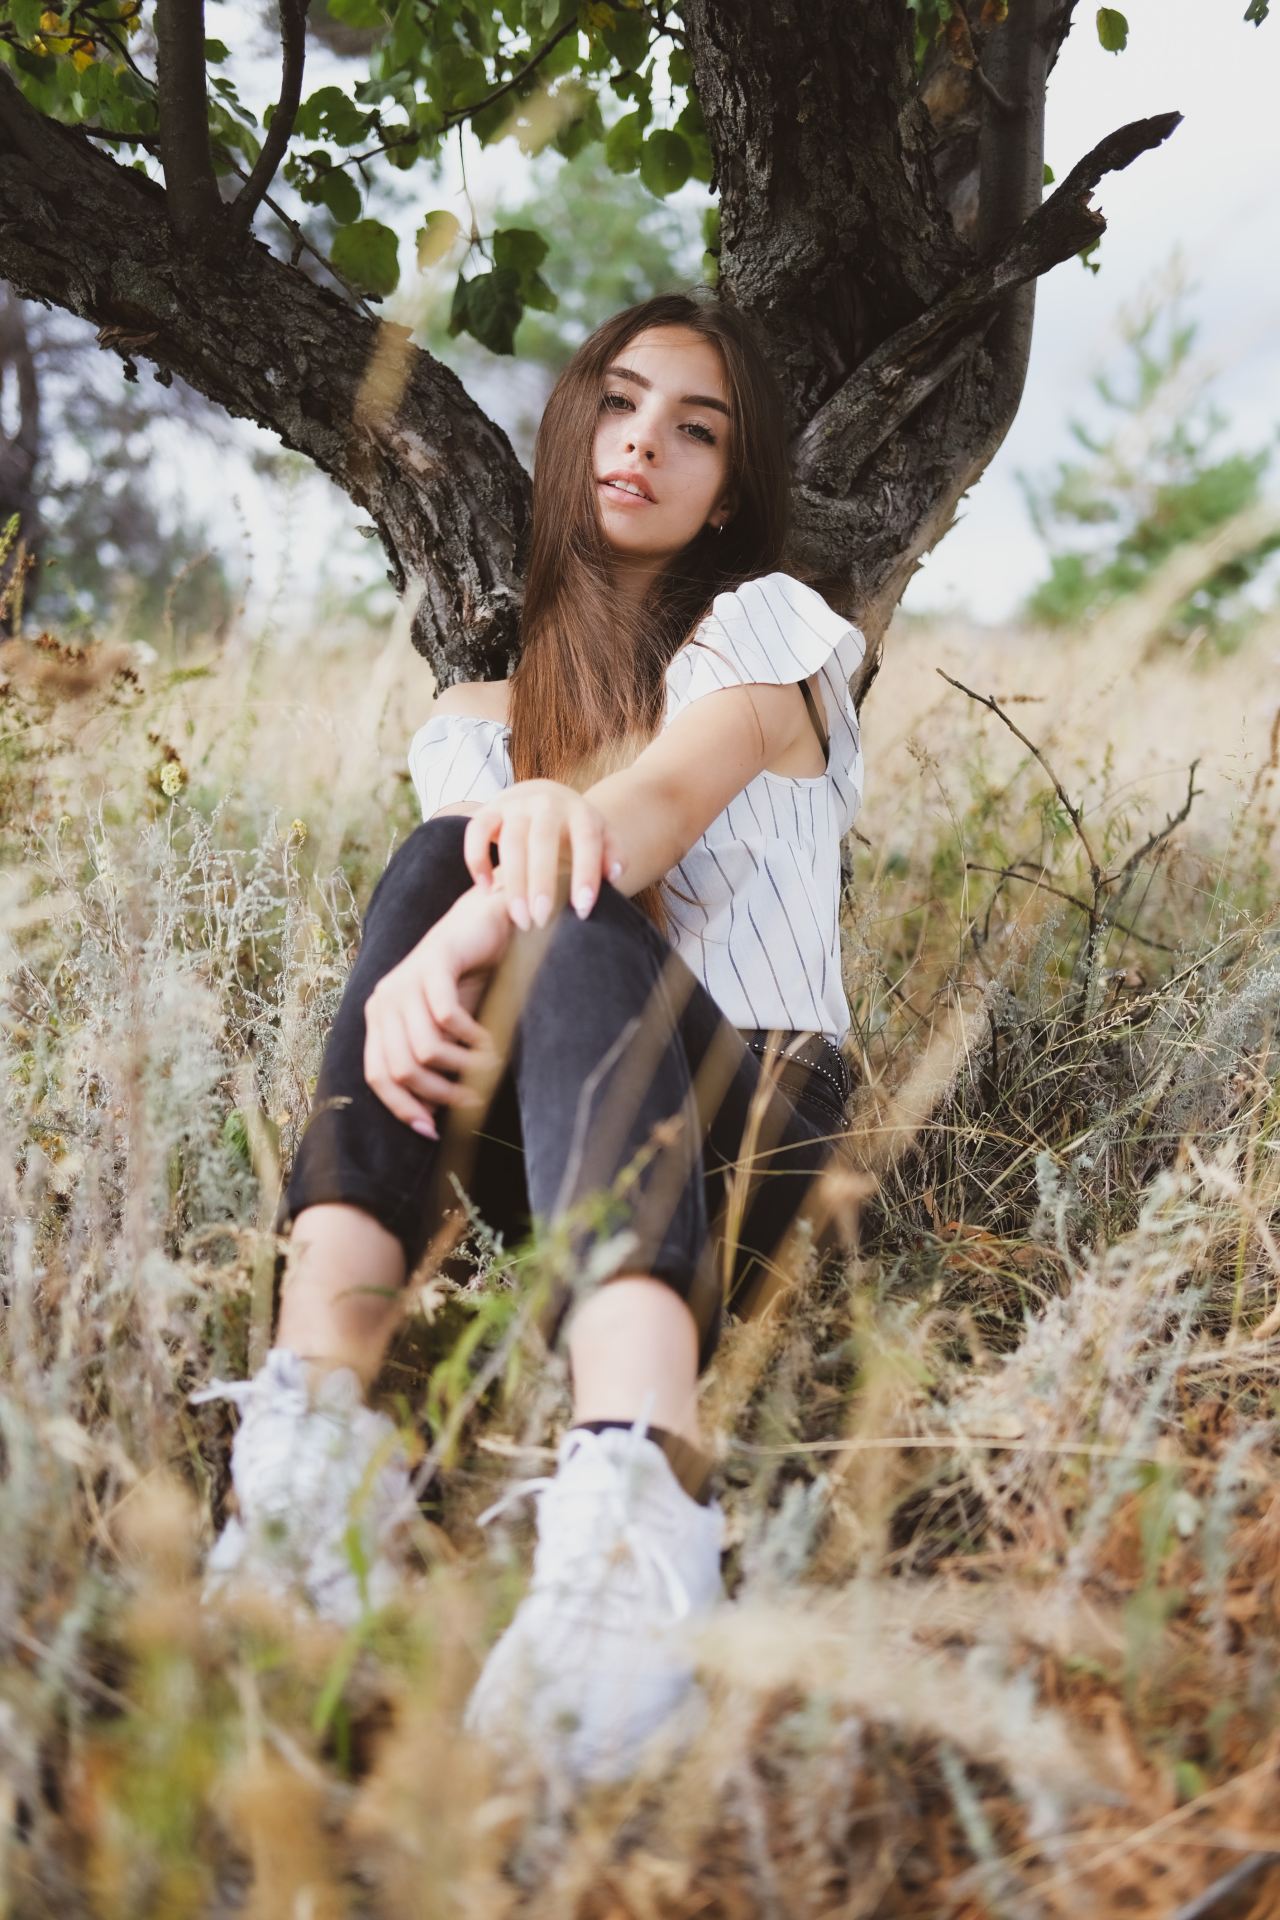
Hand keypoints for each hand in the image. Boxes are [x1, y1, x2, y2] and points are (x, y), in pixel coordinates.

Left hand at [363, 885, 510, 1134]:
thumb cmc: (465, 981)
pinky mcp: (433, 963)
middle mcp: (384, 999)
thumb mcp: (441, 1028)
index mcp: (380, 1018)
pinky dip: (473, 1037)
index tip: (433, 1130)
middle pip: (402, 1069)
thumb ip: (428, 1063)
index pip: (378, 1076)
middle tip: (475, 1096)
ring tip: (490, 1064)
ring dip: (464, 1067)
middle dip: (441, 1094)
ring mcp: (406, 980)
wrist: (484, 925)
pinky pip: (447, 1017)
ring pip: (426, 1050)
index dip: (404, 1108)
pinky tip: (490, 1038)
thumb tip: (429, 1121)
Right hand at [462, 779, 626, 929]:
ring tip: (519, 918)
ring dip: (512, 882)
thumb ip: (612, 854)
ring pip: (510, 841)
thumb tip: (614, 876)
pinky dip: (477, 860)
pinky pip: (476, 832)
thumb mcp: (601, 836)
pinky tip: (485, 888)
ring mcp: (515, 804)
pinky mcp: (489, 809)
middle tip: (541, 921)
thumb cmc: (575, 828)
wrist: (545, 795)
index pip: (586, 840)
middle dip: (541, 883)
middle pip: (542, 841)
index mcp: (579, 810)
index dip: (585, 874)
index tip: (582, 909)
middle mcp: (546, 803)